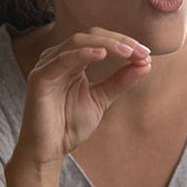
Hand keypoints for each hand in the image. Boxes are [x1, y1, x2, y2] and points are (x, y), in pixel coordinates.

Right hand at [12, 27, 150, 170]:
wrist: (49, 151)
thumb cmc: (70, 125)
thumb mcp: (102, 98)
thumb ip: (120, 80)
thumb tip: (145, 63)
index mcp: (73, 60)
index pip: (101, 41)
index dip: (124, 43)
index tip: (146, 53)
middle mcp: (59, 58)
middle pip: (92, 36)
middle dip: (119, 41)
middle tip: (141, 52)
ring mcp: (48, 66)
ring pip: (78, 42)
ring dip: (107, 44)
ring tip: (128, 52)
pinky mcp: (39, 78)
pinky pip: (62, 60)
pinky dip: (83, 54)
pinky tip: (102, 55)